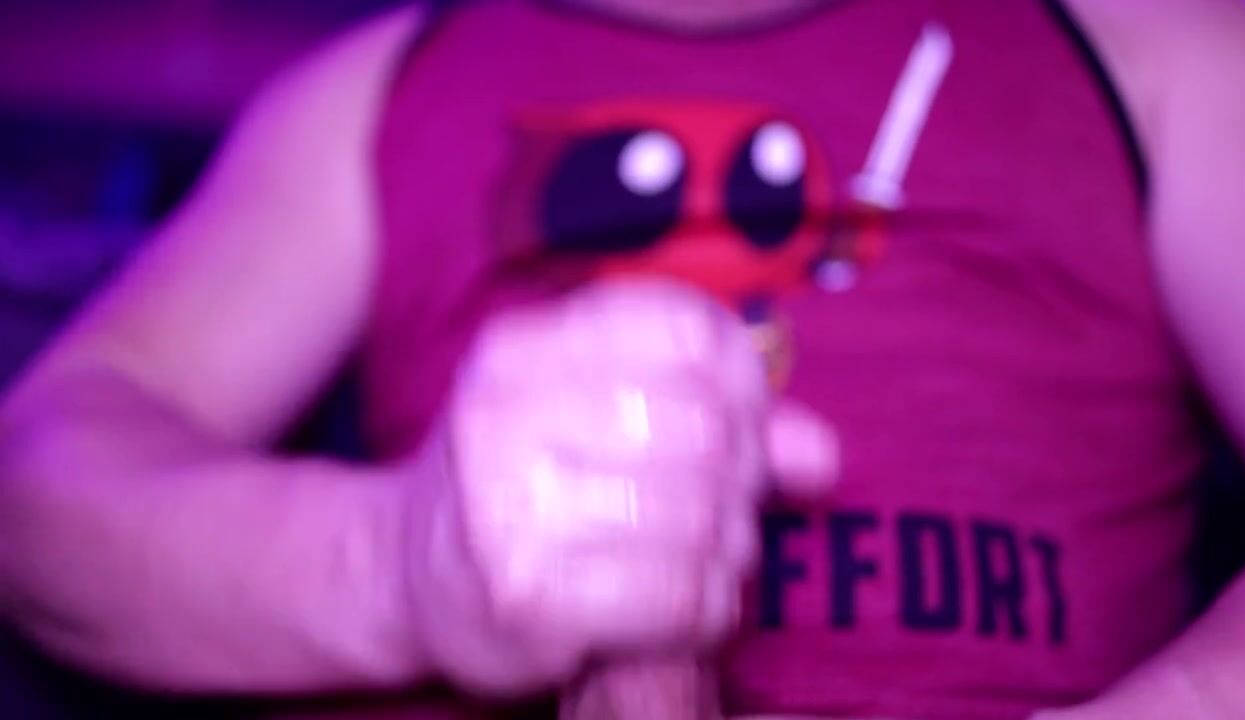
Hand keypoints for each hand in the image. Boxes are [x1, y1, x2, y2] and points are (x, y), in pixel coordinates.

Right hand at [402, 282, 838, 695]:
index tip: (738, 416)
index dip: (744, 381)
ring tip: (699, 553)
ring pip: (704, 516)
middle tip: (723, 500)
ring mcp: (509, 507)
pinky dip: (709, 606)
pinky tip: (682, 602)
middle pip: (709, 428)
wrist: (411, 577)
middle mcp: (506, 414)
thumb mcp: (598, 415)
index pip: (690, 334)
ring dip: (728, 547)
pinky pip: (683, 595)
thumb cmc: (526, 483)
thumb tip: (818, 455)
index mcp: (524, 349)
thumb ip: (718, 417)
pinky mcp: (527, 598)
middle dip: (742, 475)